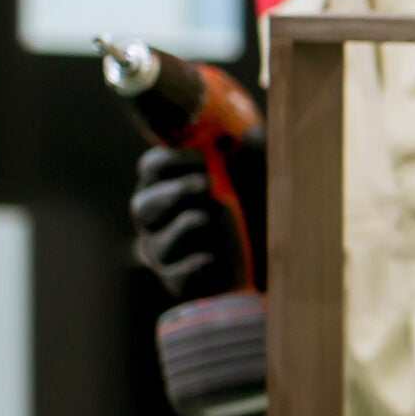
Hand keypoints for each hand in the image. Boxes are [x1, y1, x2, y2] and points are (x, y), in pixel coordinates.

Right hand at [130, 136, 261, 301]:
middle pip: (143, 206)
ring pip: (157, 243)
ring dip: (181, 228)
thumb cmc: (256, 205)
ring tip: (206, 217)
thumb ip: (254, 153)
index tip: (203, 158)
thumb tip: (253, 135)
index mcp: (171, 184)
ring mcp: (167, 251)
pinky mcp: (180, 280)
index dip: (171, 159)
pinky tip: (210, 258)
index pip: (152, 167)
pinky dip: (191, 266)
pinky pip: (175, 276)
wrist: (271, 256)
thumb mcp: (258, 174)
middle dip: (172, 192)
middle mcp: (160, 219)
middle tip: (206, 184)